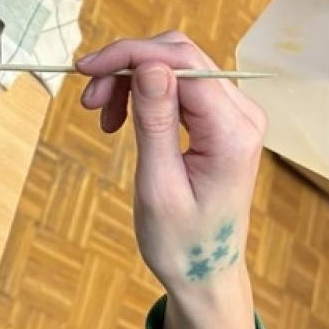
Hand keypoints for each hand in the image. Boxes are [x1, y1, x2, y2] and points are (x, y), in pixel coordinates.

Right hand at [78, 33, 265, 328]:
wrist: (204, 273)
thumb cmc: (182, 243)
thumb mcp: (158, 185)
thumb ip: (155, 121)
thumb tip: (149, 65)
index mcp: (232, 132)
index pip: (182, 64)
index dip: (131, 56)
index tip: (87, 69)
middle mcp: (242, 114)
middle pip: (179, 56)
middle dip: (127, 66)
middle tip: (89, 98)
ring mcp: (234, 114)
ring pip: (175, 65)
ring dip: (131, 78)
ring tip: (100, 113)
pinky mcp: (220, 119)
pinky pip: (179, 84)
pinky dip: (143, 91)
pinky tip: (120, 116)